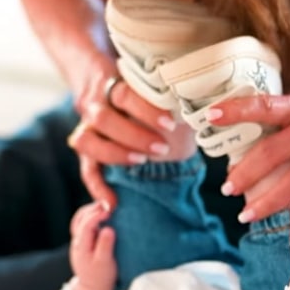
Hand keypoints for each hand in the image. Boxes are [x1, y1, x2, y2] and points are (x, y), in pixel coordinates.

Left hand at [69, 201, 116, 289]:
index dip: (97, 215)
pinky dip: (91, 214)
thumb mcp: (105, 263)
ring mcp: (79, 239)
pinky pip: (83, 222)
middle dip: (93, 208)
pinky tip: (101, 213)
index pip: (86, 224)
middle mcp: (77, 241)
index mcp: (81, 246)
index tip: (110, 210)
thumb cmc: (101, 276)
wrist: (93, 288)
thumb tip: (108, 228)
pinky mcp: (83, 240)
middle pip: (80, 218)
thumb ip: (105, 245)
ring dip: (91, 209)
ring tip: (105, 206)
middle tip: (109, 203)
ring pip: (80, 218)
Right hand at [70, 65, 178, 205]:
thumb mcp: (160, 92)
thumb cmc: (148, 96)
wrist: (120, 97)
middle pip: (102, 118)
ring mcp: (87, 128)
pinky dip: (97, 187)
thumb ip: (173, 97)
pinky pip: (86, 170)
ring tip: (140, 161)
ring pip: (86, 141)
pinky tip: (111, 203)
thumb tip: (203, 105)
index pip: (123, 94)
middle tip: (162, 148)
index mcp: (114, 86)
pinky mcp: (88, 151)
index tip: (170, 123)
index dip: (145, 110)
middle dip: (134, 135)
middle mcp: (95, 106)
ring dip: (115, 153)